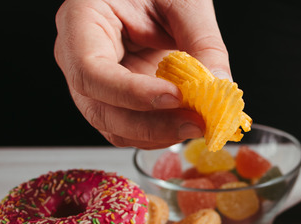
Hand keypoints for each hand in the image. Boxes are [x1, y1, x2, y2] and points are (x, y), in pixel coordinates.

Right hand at [54, 0, 227, 148]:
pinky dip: (163, 132)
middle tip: (195, 123)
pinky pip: (133, 128)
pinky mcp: (121, 99)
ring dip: (159, 134)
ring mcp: (100, 83)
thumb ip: (203, 41)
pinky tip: (189, 122)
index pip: (90, 71)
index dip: (131, 92)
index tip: (174, 96)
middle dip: (151, 125)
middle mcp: (81, 56)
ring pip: (115, 127)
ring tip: (197, 124)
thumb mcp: (185, 1)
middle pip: (99, 109)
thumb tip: (220, 84)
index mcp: (81, 20)